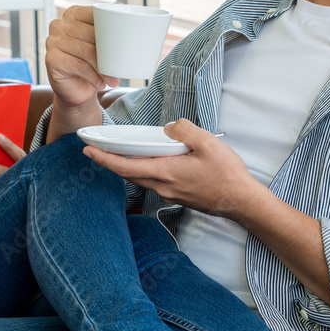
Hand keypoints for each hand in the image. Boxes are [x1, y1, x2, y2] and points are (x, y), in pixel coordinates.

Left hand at [0, 134, 26, 195]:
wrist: (30, 195)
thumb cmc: (20, 174)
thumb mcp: (20, 163)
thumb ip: (9, 156)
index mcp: (24, 165)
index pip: (17, 154)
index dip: (9, 146)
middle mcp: (19, 177)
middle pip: (3, 171)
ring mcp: (13, 190)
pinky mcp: (6, 200)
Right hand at [45, 5, 118, 109]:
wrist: (76, 88)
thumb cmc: (90, 62)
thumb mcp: (100, 43)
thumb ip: (107, 26)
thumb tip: (120, 6)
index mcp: (73, 14)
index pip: (96, 14)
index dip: (112, 29)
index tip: (125, 42)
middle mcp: (60, 25)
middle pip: (92, 34)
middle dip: (109, 53)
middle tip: (121, 67)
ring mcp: (53, 41)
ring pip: (87, 51)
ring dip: (103, 68)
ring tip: (113, 79)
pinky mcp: (52, 58)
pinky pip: (80, 66)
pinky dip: (93, 77)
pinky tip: (101, 83)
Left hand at [81, 119, 267, 218]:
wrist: (241, 202)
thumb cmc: (227, 175)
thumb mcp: (208, 143)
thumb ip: (184, 131)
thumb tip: (170, 128)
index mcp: (166, 172)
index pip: (126, 167)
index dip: (104, 159)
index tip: (89, 151)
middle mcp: (164, 186)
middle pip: (129, 174)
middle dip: (109, 161)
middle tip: (95, 149)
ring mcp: (170, 193)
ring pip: (141, 178)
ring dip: (127, 166)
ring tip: (118, 152)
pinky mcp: (177, 195)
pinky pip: (154, 181)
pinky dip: (144, 170)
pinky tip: (150, 160)